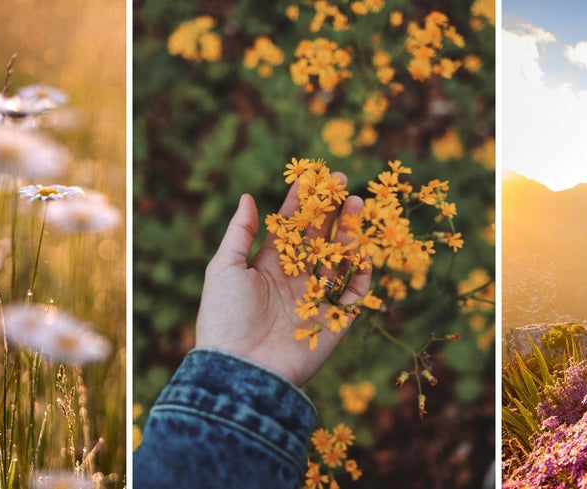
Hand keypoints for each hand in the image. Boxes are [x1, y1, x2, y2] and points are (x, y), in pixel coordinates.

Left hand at [195, 176, 370, 386]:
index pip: (289, 228)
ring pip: (339, 259)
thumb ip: (239, 233)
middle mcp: (294, 280)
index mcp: (268, 267)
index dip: (301, 202)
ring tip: (356, 204)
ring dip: (349, 232)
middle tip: (343, 184)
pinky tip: (362, 251)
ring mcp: (315, 300)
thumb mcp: (224, 268)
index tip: (315, 177)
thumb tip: (248, 196)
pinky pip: (354, 295)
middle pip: (318, 238)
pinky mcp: (334, 322)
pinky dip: (361, 274)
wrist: (240, 369)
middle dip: (331, 210)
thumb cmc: (225, 318)